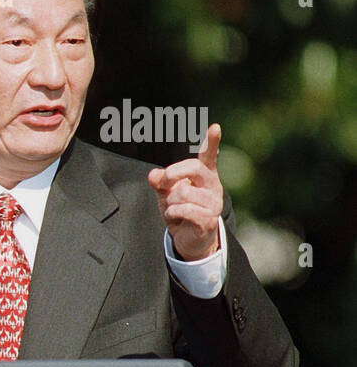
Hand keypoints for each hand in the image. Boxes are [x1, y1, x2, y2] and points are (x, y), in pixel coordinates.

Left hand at [147, 122, 223, 260]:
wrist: (189, 239)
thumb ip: (160, 182)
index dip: (212, 142)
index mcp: (204, 175)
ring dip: (169, 203)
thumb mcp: (166, 194)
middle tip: (163, 183)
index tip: (214, 127)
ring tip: (174, 210)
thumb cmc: (180, 211)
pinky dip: (172, 214)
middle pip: (193, 168)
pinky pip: (184, 210)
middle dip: (172, 174)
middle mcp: (212, 186)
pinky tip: (177, 219)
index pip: (209, 156)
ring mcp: (213, 203)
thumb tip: (152, 175)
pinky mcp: (210, 219)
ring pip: (183, 193)